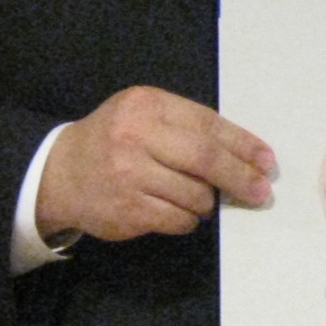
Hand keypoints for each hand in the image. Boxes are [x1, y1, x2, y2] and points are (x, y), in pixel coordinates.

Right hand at [36, 85, 274, 241]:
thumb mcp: (143, 116)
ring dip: (208, 202)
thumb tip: (245, 155)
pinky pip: (178, 219)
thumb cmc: (114, 141)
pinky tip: (178, 211)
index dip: (243, 145)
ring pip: (195, 195)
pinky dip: (188, 219)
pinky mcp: (127, 209)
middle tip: (260, 191)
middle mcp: (136, 136)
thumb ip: (187, 127)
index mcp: (146, 105)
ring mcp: (129, 174)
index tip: (266, 161)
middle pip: (206, 159)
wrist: (59, 173)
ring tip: (199, 198)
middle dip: (240, 178)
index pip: (208, 124)